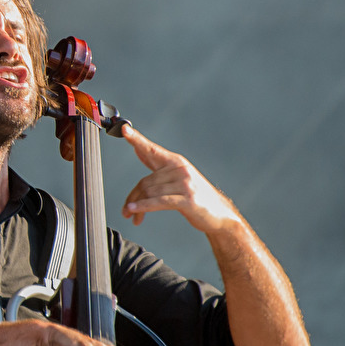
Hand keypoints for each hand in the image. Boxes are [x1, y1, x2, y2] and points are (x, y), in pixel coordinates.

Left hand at [120, 124, 241, 234]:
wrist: (220, 214)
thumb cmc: (195, 197)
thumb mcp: (177, 179)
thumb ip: (158, 166)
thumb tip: (139, 150)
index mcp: (176, 162)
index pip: (152, 149)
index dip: (137, 139)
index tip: (124, 130)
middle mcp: (180, 169)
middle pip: (145, 181)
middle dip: (133, 197)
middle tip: (125, 211)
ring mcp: (185, 184)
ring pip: (150, 192)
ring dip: (136, 206)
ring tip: (131, 216)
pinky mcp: (187, 199)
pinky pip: (159, 202)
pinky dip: (143, 206)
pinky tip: (134, 210)